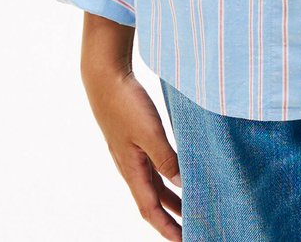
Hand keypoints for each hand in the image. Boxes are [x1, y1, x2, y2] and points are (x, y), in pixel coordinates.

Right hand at [83, 67, 182, 239]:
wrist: (106, 76)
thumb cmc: (126, 103)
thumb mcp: (150, 132)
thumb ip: (166, 159)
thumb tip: (182, 184)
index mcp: (132, 170)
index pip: (150, 210)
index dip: (167, 228)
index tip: (184, 241)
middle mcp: (130, 166)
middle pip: (153, 200)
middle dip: (172, 216)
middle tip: (194, 226)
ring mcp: (131, 151)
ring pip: (154, 182)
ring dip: (172, 196)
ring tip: (192, 203)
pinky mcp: (133, 137)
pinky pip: (153, 164)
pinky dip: (167, 173)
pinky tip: (179, 168)